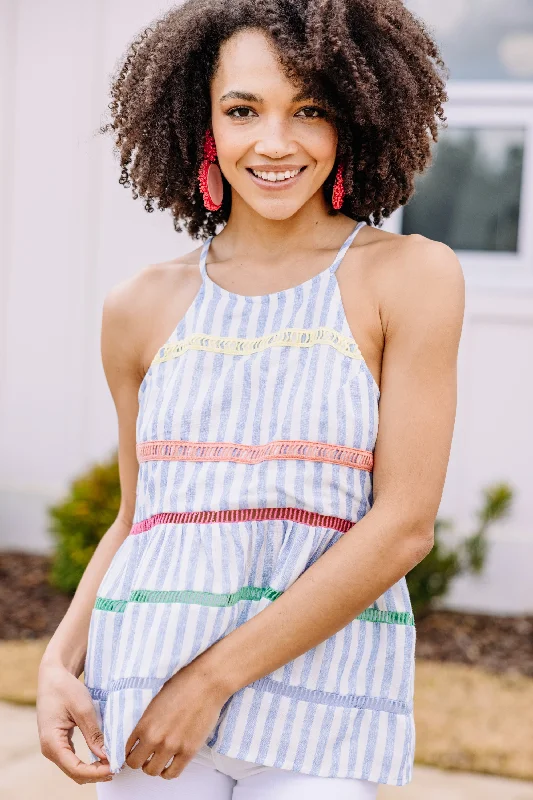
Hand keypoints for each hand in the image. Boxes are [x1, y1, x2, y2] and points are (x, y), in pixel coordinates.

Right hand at [36, 661, 112, 783]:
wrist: (53, 675)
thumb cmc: (65, 688)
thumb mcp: (83, 708)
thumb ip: (93, 734)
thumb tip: (105, 756)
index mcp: (52, 742)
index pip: (75, 769)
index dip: (96, 772)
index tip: (115, 767)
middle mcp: (50, 749)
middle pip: (74, 773)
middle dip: (96, 774)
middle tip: (118, 766)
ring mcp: (53, 747)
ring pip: (74, 768)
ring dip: (93, 770)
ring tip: (114, 763)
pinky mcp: (59, 742)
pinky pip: (73, 759)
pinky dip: (88, 762)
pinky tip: (103, 757)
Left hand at [124, 659, 228, 779]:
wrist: (206, 683)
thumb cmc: (183, 685)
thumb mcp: (156, 701)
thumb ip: (148, 720)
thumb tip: (144, 733)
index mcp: (144, 723)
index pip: (126, 749)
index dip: (130, 751)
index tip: (134, 751)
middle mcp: (155, 738)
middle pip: (136, 764)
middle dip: (139, 761)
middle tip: (145, 756)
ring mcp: (172, 747)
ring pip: (153, 771)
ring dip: (154, 767)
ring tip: (158, 760)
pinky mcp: (189, 751)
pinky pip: (173, 773)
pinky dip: (169, 772)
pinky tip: (170, 764)